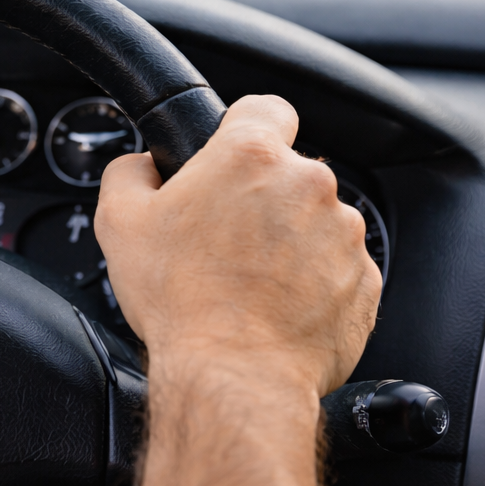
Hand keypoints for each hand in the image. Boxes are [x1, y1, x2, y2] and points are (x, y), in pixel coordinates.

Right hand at [96, 95, 380, 485]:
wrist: (233, 377)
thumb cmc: (180, 302)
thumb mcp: (120, 222)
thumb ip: (129, 171)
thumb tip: (140, 165)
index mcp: (252, 155)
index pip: (265, 109)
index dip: (244, 129)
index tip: (231, 156)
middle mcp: (309, 184)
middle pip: (289, 172)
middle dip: (262, 199)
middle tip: (223, 239)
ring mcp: (344, 234)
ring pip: (316, 223)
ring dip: (290, 243)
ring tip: (248, 284)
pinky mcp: (364, 283)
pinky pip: (337, 270)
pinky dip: (314, 284)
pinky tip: (275, 309)